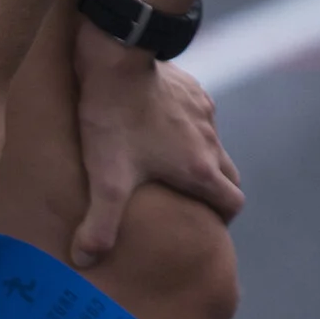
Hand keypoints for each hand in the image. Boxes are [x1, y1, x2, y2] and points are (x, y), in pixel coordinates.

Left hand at [68, 22, 243, 268]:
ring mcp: (204, 111)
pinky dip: (186, 130)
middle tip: (188, 204)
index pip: (232, 202)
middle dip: (215, 193)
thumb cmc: (114, 122)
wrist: (119, 58)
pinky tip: (156, 131)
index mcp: (199, 168)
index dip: (222, 220)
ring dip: (199, 160)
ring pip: (213, 145)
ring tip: (168, 170)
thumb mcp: (105, 180)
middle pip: (228, 175)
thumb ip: (99, 224)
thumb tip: (86, 260)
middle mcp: (210, 140)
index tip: (204, 227)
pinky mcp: (191, 89)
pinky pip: (197, 117)